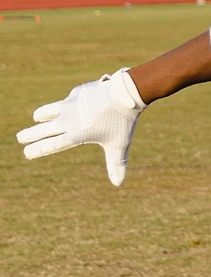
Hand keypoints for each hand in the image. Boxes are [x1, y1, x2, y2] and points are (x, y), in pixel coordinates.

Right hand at [16, 68, 146, 185]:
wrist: (124, 95)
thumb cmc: (121, 122)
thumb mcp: (119, 145)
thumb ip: (116, 164)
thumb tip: (118, 183)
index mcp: (75, 135)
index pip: (52, 145)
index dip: (38, 150)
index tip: (26, 153)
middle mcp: (68, 120)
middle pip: (43, 129)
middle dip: (30, 135)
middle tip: (20, 138)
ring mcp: (71, 104)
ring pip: (49, 110)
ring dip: (42, 114)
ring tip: (37, 117)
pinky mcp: (77, 92)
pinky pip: (70, 99)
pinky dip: (69, 102)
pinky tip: (72, 102)